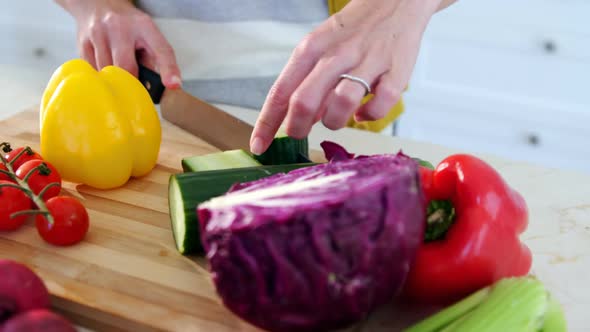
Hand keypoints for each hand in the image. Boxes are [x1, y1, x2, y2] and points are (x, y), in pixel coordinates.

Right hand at [56, 0, 180, 87]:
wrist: (97, 4)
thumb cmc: (127, 25)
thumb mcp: (147, 35)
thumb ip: (153, 59)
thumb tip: (154, 88)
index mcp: (144, 26)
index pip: (161, 49)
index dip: (169, 69)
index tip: (173, 85)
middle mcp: (120, 27)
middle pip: (126, 67)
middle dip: (131, 82)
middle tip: (133, 88)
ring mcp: (99, 34)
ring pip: (107, 72)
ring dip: (114, 79)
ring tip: (117, 67)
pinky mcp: (82, 43)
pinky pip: (93, 71)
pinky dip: (100, 76)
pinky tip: (104, 65)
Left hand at [250, 0, 447, 153]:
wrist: (396, 2)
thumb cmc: (353, 30)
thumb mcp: (321, 47)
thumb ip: (308, 83)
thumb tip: (297, 120)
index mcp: (311, 48)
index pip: (281, 91)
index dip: (267, 123)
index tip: (259, 145)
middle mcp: (336, 54)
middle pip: (304, 101)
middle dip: (296, 128)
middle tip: (299, 134)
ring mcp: (367, 62)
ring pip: (341, 104)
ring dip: (334, 122)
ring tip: (337, 118)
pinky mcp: (396, 72)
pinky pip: (379, 105)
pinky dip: (369, 116)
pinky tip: (364, 113)